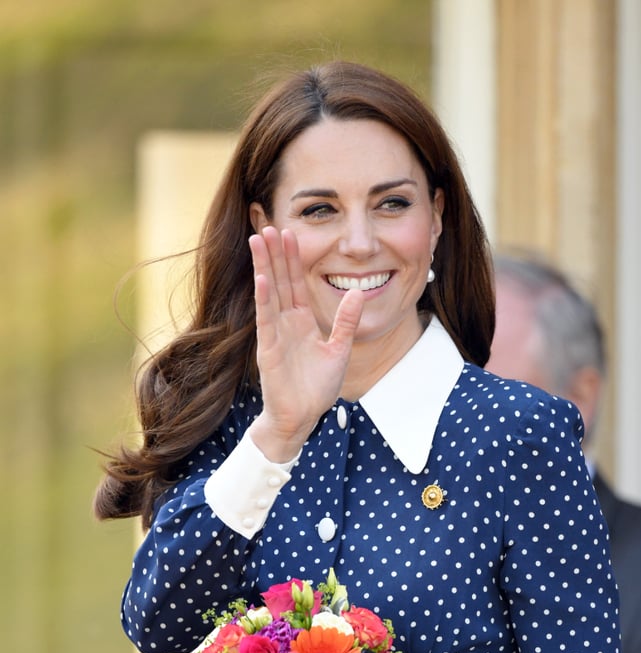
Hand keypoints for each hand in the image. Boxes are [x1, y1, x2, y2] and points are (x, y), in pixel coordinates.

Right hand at [248, 226, 364, 461]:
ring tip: (258, 240)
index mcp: (302, 322)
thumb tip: (359, 291)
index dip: (293, 258)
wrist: (301, 417)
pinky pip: (266, 319)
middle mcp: (286, 323)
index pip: (296, 283)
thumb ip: (347, 321)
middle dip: (275, 253)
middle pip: (280, 281)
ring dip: (264, 266)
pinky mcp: (269, 349)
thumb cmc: (317, 388)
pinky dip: (264, 298)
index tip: (290, 232)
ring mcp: (275, 334)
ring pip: (269, 293)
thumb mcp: (339, 350)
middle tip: (268, 224)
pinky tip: (262, 277)